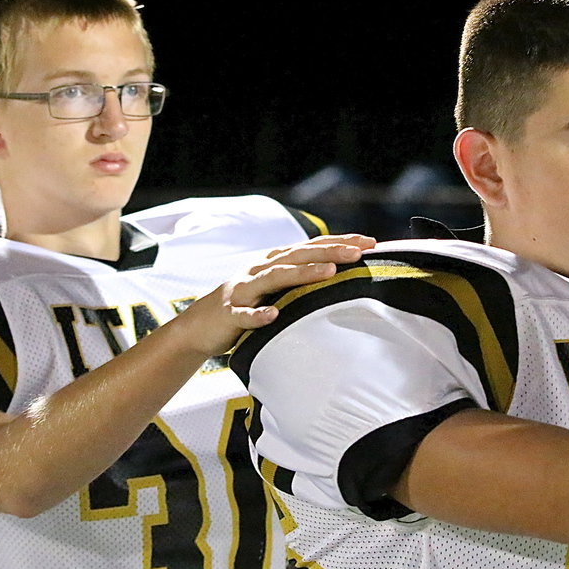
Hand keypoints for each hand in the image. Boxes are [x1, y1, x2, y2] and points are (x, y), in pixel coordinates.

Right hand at [174, 233, 376, 356]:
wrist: (199, 326)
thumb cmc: (245, 305)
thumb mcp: (275, 289)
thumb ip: (300, 281)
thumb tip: (341, 277)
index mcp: (274, 262)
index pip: (311, 247)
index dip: (339, 243)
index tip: (370, 243)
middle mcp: (260, 270)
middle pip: (298, 256)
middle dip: (329, 252)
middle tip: (358, 253)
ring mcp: (244, 290)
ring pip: (275, 278)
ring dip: (302, 274)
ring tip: (328, 273)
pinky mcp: (230, 314)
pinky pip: (245, 314)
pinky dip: (258, 315)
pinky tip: (273, 316)